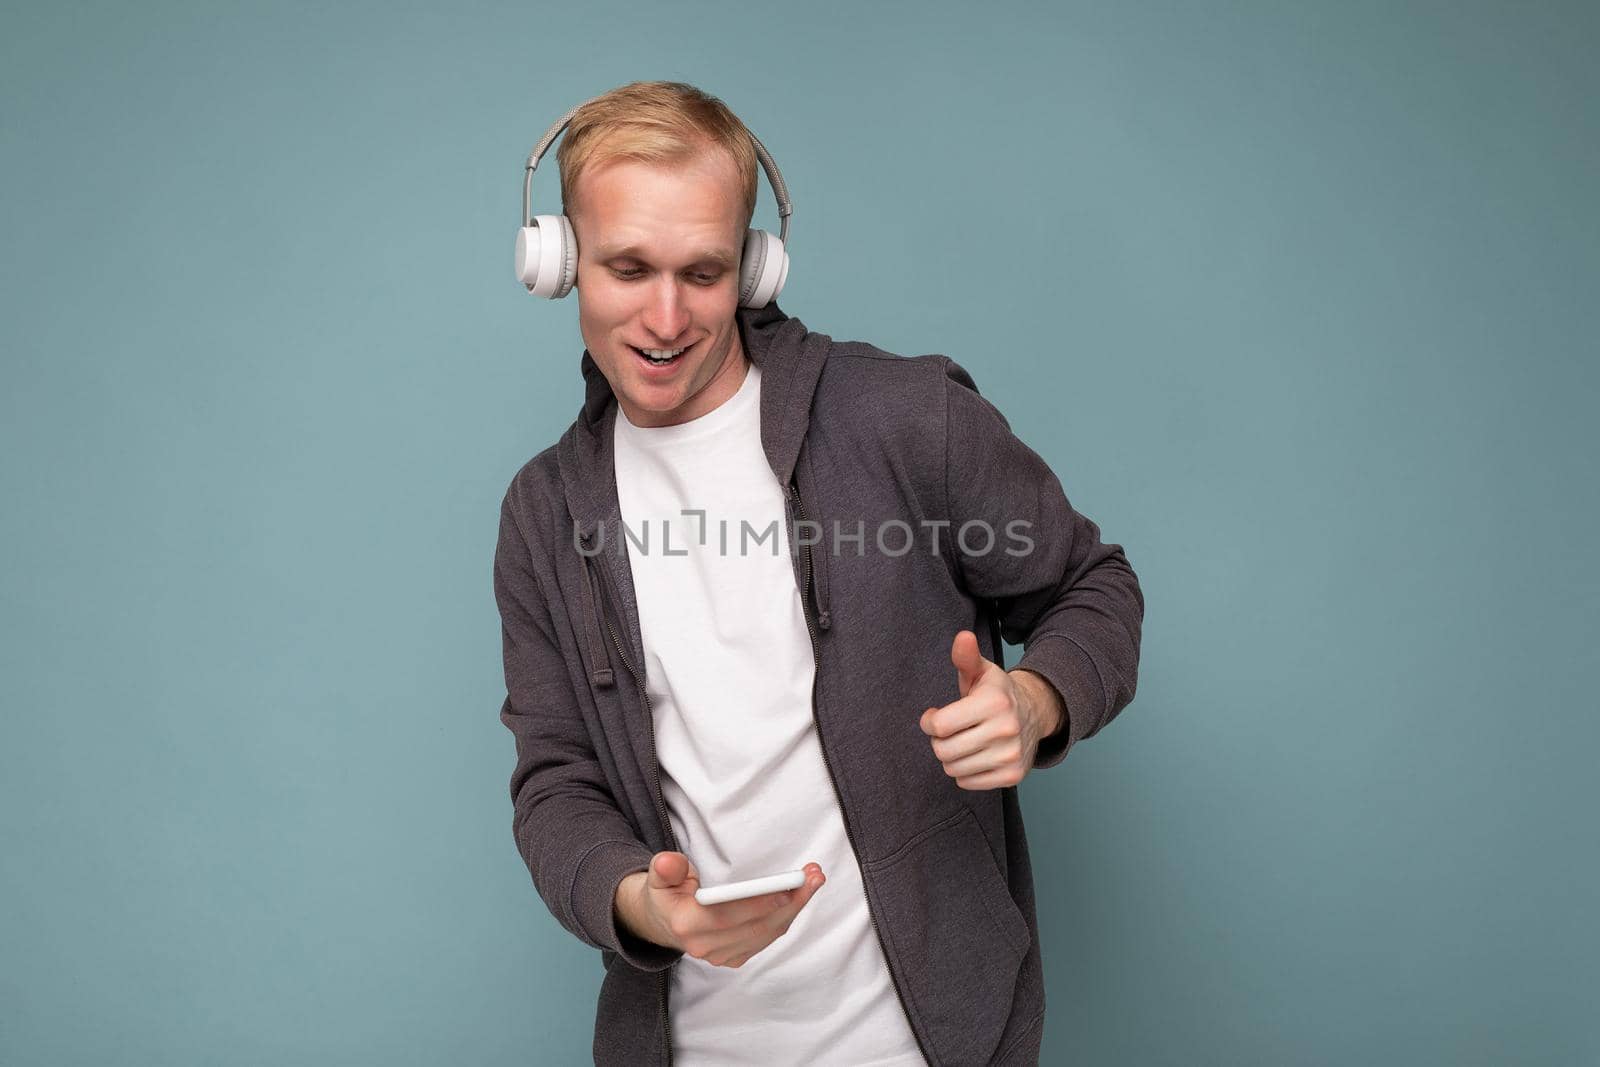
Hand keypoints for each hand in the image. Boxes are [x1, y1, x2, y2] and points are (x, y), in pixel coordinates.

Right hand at [614, 852, 825, 968]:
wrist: (663, 923)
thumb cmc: (667, 892)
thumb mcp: (659, 876)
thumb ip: (666, 869)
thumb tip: (668, 862)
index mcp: (686, 924)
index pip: (727, 917)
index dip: (758, 905)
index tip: (786, 890)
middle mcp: (705, 947)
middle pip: (756, 926)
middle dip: (790, 901)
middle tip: (814, 876)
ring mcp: (721, 956)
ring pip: (767, 933)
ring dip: (795, 907)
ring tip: (814, 880)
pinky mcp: (734, 958)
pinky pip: (766, 938)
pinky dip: (785, 917)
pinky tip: (798, 897)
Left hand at [919, 630, 1065, 789]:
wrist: (1033, 714)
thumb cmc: (996, 693)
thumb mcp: (981, 672)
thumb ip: (966, 656)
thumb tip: (962, 637)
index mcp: (994, 702)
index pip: (940, 726)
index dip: (930, 722)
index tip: (935, 717)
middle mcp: (1006, 730)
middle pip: (944, 751)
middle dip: (939, 741)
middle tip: (949, 731)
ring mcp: (1010, 755)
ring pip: (953, 769)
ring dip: (951, 757)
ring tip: (963, 742)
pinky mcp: (1012, 776)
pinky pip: (967, 783)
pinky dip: (965, 772)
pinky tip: (975, 755)